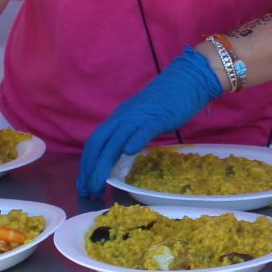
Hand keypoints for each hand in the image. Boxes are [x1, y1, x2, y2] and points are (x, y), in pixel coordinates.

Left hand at [77, 48, 222, 198]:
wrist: (187, 78)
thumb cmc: (167, 101)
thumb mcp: (142, 119)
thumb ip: (131, 134)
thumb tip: (123, 154)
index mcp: (118, 118)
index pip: (95, 142)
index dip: (86, 164)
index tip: (83, 185)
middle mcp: (122, 117)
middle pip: (98, 144)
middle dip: (89, 170)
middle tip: (87, 193)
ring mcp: (138, 117)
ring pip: (114, 142)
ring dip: (103, 166)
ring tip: (98, 186)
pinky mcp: (158, 117)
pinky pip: (143, 130)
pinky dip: (134, 141)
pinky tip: (128, 153)